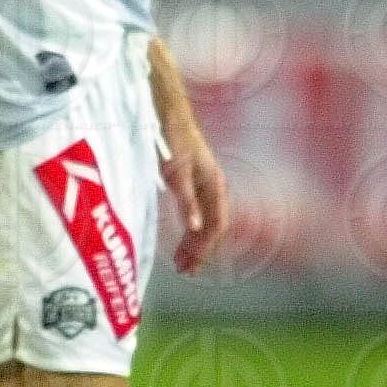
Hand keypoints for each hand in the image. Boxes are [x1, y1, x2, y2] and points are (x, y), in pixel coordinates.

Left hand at [160, 130, 228, 274]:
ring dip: (194, 244)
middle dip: (200, 251)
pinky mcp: (192, 185)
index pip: (217, 224)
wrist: (168, 115)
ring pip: (203, 222)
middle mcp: (213, 188)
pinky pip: (195, 214)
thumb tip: (195, 228)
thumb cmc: (174, 139)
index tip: (193, 265)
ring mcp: (203, 187)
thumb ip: (186, 200)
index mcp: (215, 185)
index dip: (206, 247)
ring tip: (182, 263)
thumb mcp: (177, 172)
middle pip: (212, 227)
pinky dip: (188, 231)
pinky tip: (180, 241)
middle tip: (186, 271)